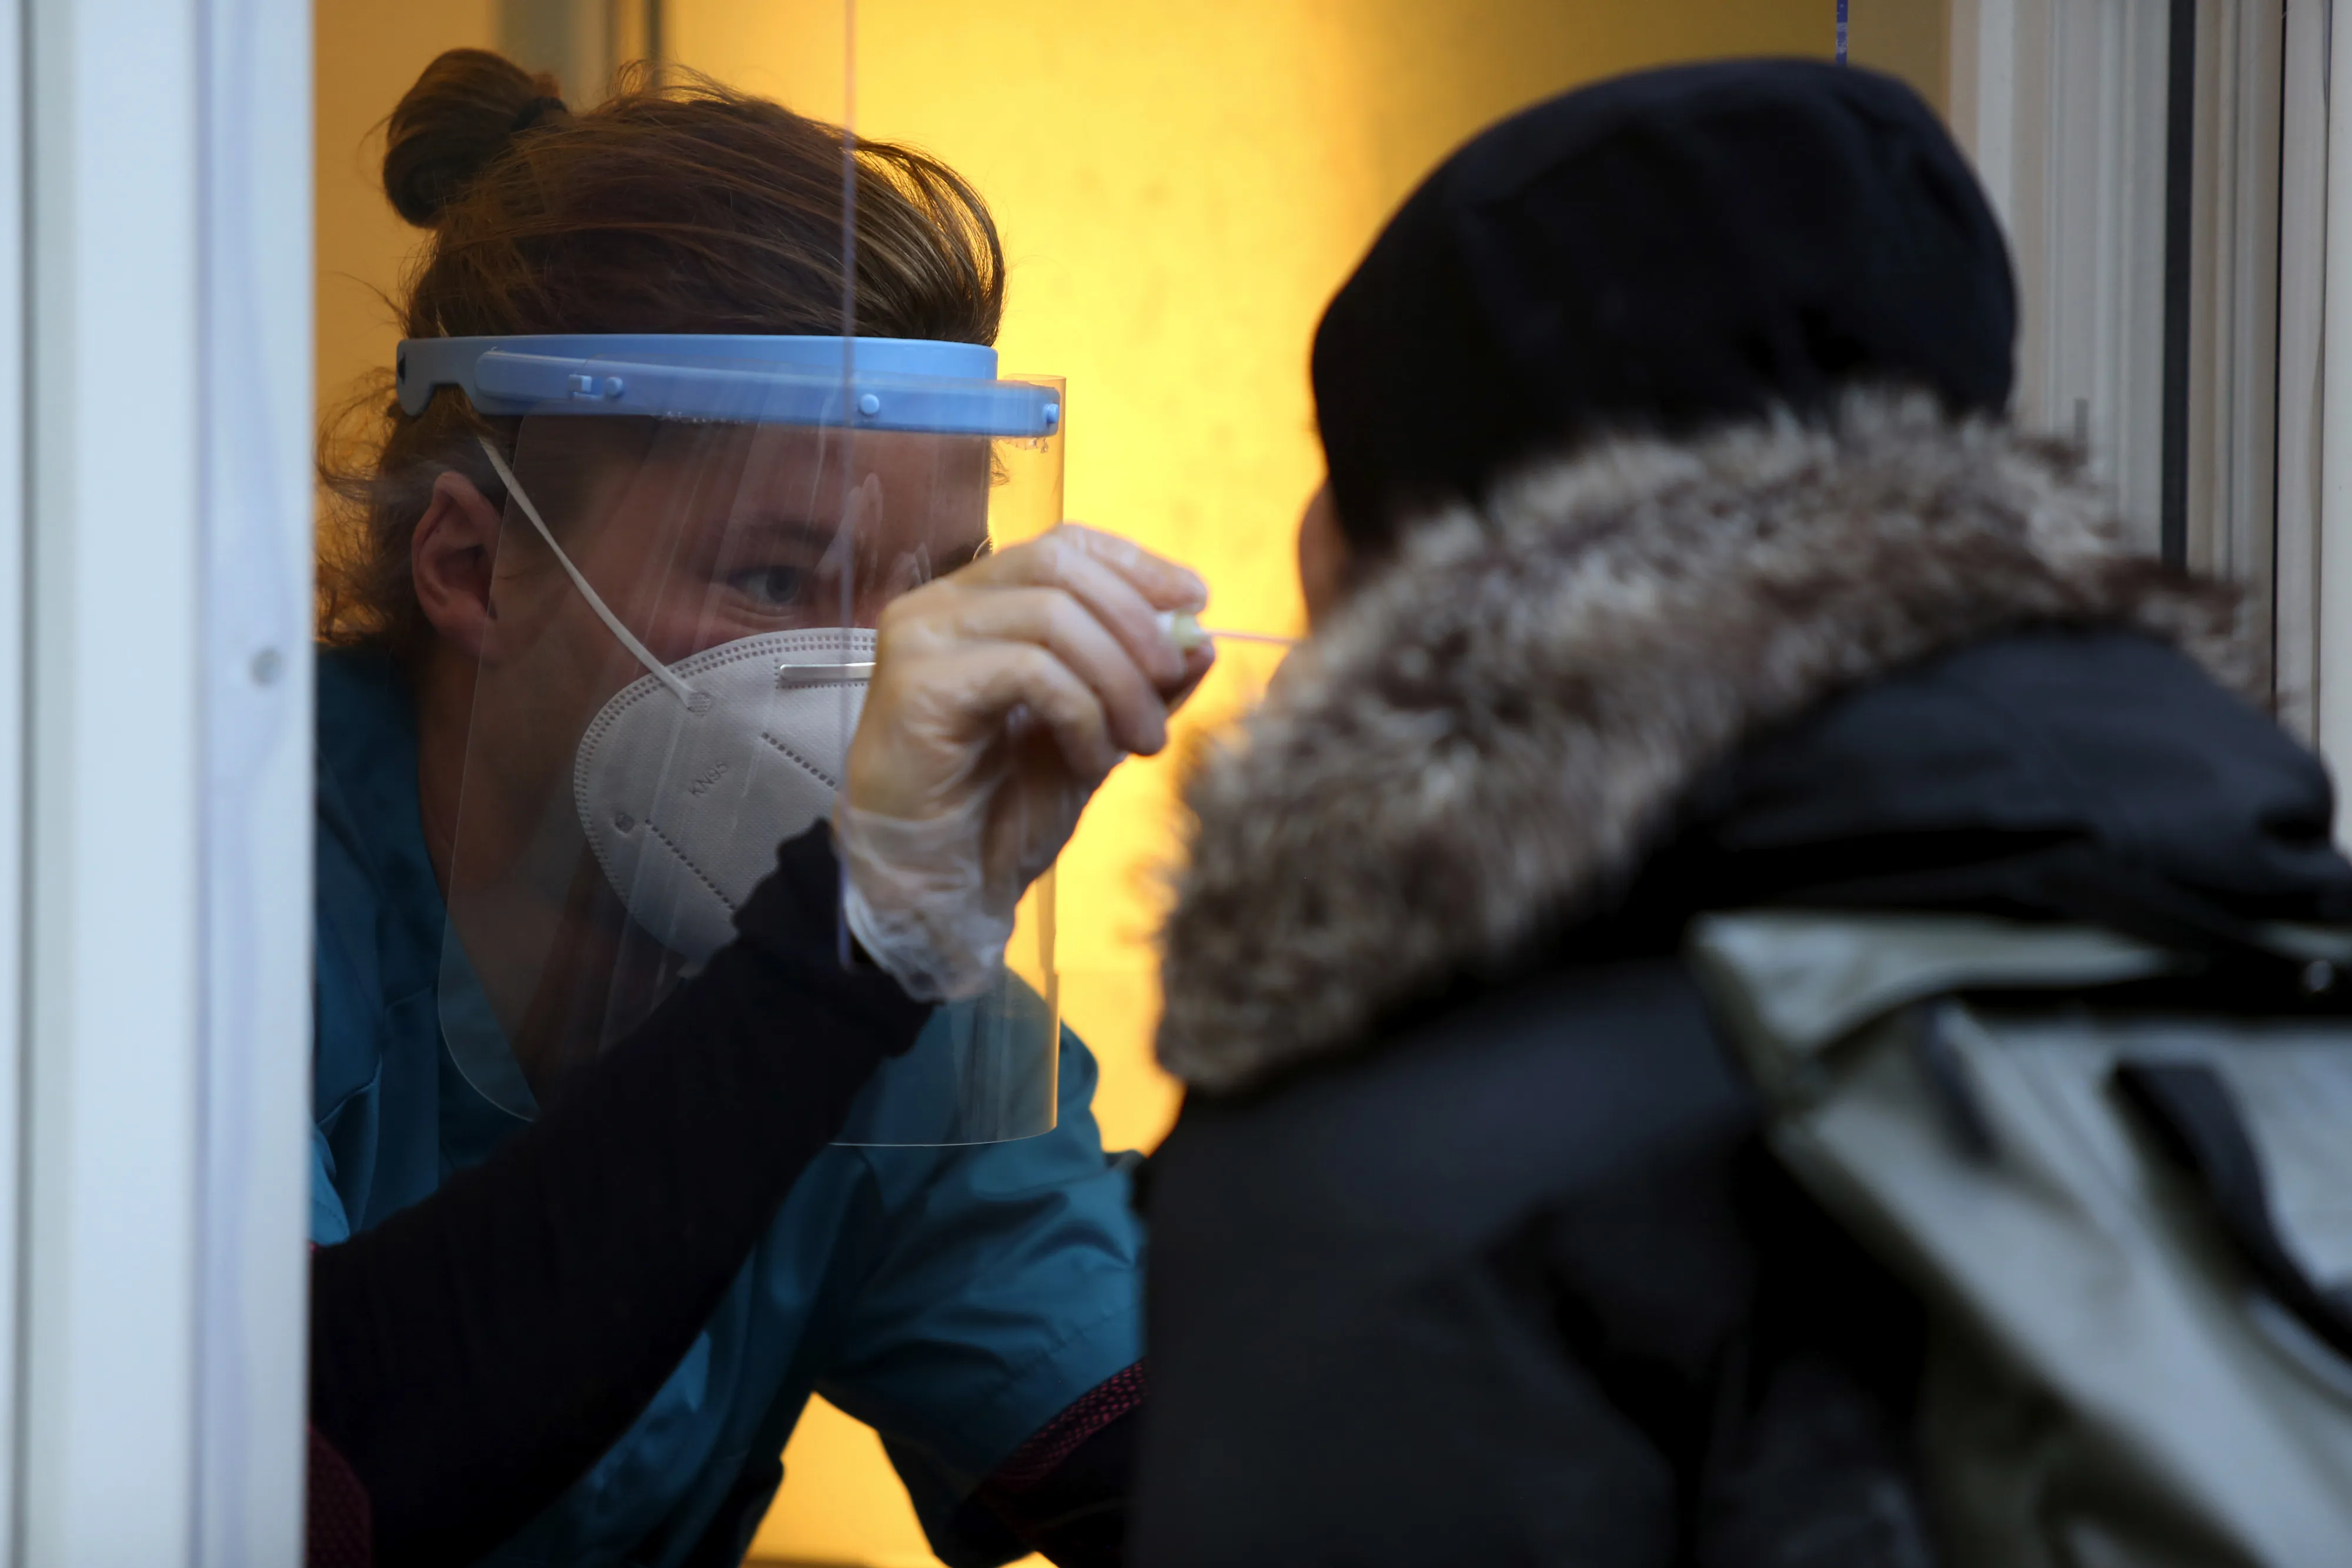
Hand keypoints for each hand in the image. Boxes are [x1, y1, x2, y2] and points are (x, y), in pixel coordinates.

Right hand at [835, 525, 1214, 998]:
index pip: (1063, 545)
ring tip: (1141, 742)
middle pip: (1058, 565)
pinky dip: (1081, 713)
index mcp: (978, 605)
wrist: (941, 887)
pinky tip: (1092, 762)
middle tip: (1171, 684)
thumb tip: (1201, 639)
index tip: (1196, 601)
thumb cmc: (1005, 811)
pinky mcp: (916, 685)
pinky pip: (1029, 670)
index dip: (1134, 564)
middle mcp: (939, 607)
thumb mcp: (1099, 737)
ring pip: (1051, 616)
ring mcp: (921, 640)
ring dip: (1117, 679)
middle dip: (1135, 621)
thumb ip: (1143, 686)